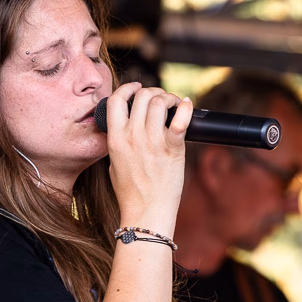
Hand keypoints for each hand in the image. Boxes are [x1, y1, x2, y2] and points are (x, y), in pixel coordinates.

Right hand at [103, 81, 192, 225]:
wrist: (146, 213)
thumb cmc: (131, 195)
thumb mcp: (113, 165)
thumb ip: (118, 144)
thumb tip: (126, 131)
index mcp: (115, 138)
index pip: (116, 100)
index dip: (127, 88)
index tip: (137, 88)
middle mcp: (132, 136)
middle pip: (142, 96)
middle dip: (153, 92)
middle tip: (162, 100)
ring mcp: (152, 142)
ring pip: (159, 102)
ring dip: (168, 98)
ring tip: (174, 105)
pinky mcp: (172, 149)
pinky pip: (180, 120)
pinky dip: (186, 108)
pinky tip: (187, 105)